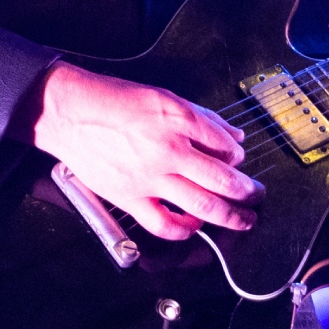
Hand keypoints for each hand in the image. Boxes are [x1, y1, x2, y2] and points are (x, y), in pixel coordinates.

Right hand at [28, 61, 262, 240]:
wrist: (70, 112)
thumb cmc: (113, 101)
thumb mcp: (166, 98)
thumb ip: (204, 120)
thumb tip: (234, 136)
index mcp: (181, 122)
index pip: (228, 147)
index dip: (240, 157)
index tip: (240, 162)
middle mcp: (170, 152)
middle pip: (224, 181)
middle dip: (248, 192)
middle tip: (258, 196)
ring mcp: (150, 179)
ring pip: (203, 206)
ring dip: (231, 216)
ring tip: (244, 219)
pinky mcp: (129, 198)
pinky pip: (164, 225)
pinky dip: (185, 230)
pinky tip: (195, 226)